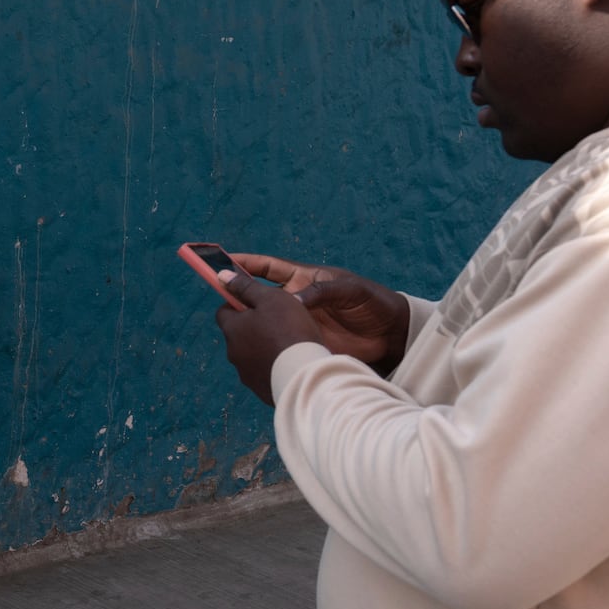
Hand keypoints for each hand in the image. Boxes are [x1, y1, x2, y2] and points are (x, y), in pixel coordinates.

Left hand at [213, 271, 324, 405]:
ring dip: (264, 348)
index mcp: (232, 329)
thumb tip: (221, 276)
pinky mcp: (261, 390)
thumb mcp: (271, 298)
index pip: (224, 311)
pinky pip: (264, 373)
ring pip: (251, 355)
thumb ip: (246, 286)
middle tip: (279, 323)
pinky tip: (291, 364)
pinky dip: (273, 366)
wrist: (305, 375)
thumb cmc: (289, 330)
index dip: (239, 303)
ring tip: (289, 345)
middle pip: (238, 334)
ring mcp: (246, 374)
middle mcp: (233, 353)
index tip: (257, 302)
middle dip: (254, 327)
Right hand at [230, 253, 408, 370]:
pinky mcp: (303, 342)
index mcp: (303, 278)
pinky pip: (278, 341)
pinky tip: (250, 346)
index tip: (222, 262)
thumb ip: (321, 291)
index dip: (244, 263)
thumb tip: (292, 301)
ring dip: (246, 319)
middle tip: (216, 294)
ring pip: (263, 319)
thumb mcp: (350, 290)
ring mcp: (297, 322)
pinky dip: (263, 342)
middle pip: (258, 294)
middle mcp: (295, 299)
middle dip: (236, 292)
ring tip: (227, 323)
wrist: (392, 335)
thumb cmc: (374, 303)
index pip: (267, 268)